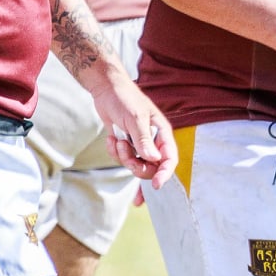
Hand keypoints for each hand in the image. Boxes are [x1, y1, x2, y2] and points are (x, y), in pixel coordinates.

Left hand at [87, 67, 176, 188]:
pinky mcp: (127, 145)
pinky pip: (122, 159)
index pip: (169, 159)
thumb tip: (153, 160)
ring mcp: (139, 144)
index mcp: (162, 133)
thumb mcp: (135, 118)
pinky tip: (111, 139)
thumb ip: (144, 140)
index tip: (156, 185)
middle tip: (124, 151)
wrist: (106, 90)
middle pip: (151, 168)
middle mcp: (153, 141)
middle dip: (136, 164)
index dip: (165, 173)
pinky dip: (114, 152)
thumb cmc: (124, 99)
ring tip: (117, 141)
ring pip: (135, 165)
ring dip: (123, 157)